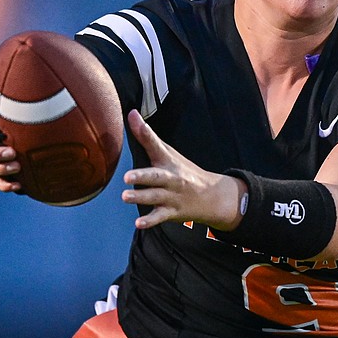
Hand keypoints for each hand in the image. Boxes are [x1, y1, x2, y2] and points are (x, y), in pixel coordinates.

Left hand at [121, 110, 242, 229]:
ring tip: (125, 196)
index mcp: (168, 161)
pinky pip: (160, 217)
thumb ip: (146, 136)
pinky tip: (139, 224)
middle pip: (156, 176)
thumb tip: (130, 113)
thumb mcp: (167, 152)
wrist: (211, 195)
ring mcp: (171, 195)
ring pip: (155, 197)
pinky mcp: (171, 211)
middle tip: (127, 177)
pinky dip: (150, 221)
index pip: (155, 144)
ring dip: (141, 197)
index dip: (144, 131)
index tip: (133, 118)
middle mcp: (171, 178)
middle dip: (142, 176)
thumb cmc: (182, 171)